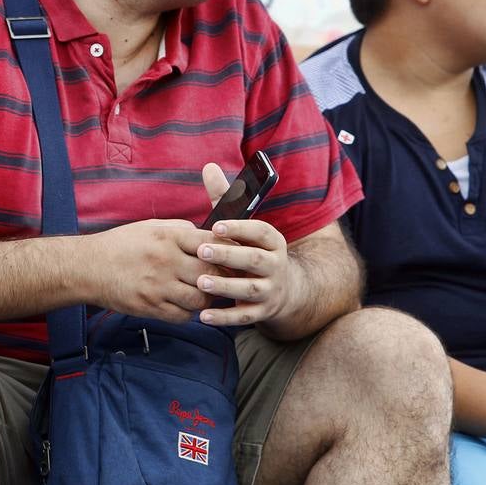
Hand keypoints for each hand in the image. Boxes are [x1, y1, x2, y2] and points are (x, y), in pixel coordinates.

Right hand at [84, 220, 219, 322]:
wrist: (88, 267)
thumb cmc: (120, 245)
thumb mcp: (150, 227)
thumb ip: (179, 229)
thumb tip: (206, 235)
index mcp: (167, 238)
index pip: (210, 243)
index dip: (226, 250)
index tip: (231, 255)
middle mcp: (165, 261)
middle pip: (211, 273)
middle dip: (222, 277)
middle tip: (225, 279)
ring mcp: (158, 287)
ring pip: (200, 299)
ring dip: (207, 298)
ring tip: (204, 293)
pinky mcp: (150, 307)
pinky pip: (182, 316)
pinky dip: (188, 312)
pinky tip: (185, 304)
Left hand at [193, 163, 295, 325]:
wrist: (284, 290)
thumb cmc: (251, 250)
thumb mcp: (243, 227)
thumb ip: (225, 199)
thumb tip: (208, 166)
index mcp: (272, 241)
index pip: (260, 232)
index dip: (240, 228)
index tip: (216, 225)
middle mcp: (275, 266)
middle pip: (254, 260)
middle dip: (229, 255)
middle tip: (202, 250)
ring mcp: (270, 291)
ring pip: (249, 289)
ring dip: (225, 287)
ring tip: (201, 283)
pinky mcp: (262, 313)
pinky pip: (244, 317)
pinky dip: (224, 318)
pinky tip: (203, 316)